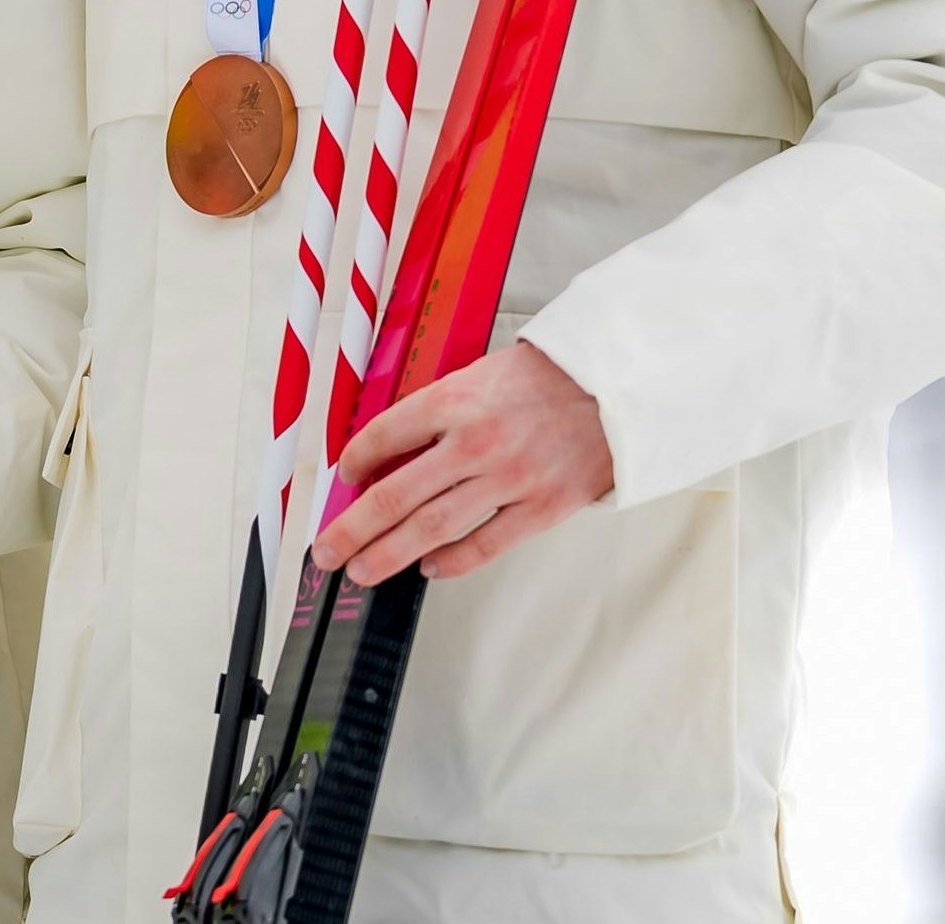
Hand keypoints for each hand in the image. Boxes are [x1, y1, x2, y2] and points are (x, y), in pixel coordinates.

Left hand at [312, 341, 613, 585]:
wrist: (617, 386)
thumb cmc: (548, 378)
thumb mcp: (479, 374)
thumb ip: (439, 410)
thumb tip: (393, 448)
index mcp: (454, 400)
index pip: (384, 435)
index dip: (355, 460)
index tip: (343, 476)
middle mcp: (475, 443)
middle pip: (396, 495)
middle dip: (353, 529)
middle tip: (326, 552)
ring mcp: (509, 479)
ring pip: (433, 527)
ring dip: (390, 553)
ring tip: (362, 570)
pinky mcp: (543, 507)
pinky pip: (486, 544)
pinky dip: (452, 561)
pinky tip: (428, 568)